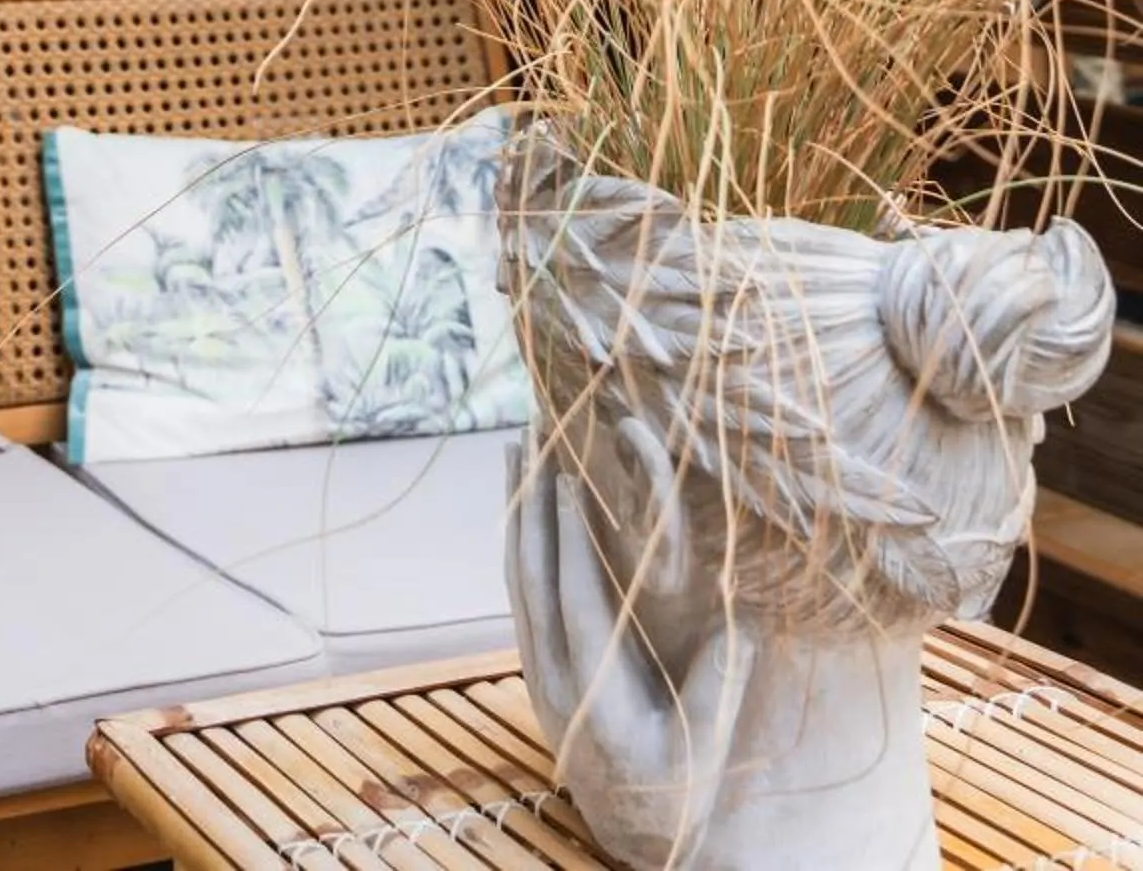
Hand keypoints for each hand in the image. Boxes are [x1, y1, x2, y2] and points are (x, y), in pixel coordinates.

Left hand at [508, 434, 755, 868]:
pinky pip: (519, 586)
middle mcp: (551, 675)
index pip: (575, 603)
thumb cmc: (676, 791)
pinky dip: (518, 534)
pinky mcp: (534, 660)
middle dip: (533, 501)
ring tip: (518, 443)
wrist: (630, 833)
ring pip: (517, 574)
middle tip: (536, 430)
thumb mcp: (704, 749)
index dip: (572, 542)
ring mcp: (535, 666)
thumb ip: (720, 687)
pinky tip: (523, 498)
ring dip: (518, 507)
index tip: (571, 478)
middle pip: (531, 575)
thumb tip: (742, 621)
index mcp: (593, 696)